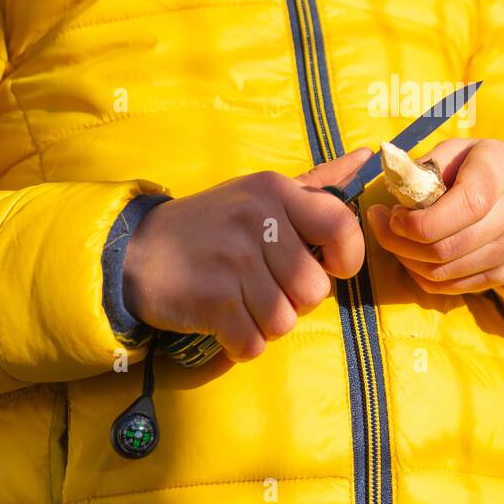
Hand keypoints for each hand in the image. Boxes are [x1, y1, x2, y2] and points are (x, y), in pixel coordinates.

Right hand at [122, 148, 372, 362]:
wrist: (137, 251)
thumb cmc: (212, 225)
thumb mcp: (260, 193)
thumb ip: (316, 184)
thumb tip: (367, 157)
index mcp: (276, 191)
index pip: (342, 226)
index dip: (347, 258)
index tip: (327, 267)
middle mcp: (257, 220)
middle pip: (314, 290)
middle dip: (295, 302)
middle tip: (265, 289)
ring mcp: (233, 260)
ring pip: (284, 321)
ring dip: (266, 326)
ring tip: (242, 304)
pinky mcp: (212, 299)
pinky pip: (253, 344)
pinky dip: (241, 345)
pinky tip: (224, 324)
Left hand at [365, 138, 503, 294]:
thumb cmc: (487, 166)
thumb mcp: (459, 149)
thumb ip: (426, 166)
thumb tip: (392, 187)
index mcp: (499, 177)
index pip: (462, 209)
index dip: (418, 221)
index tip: (392, 214)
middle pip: (446, 248)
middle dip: (399, 242)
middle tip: (382, 225)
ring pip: (445, 273)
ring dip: (408, 260)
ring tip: (396, 238)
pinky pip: (454, 287)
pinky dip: (424, 276)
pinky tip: (413, 256)